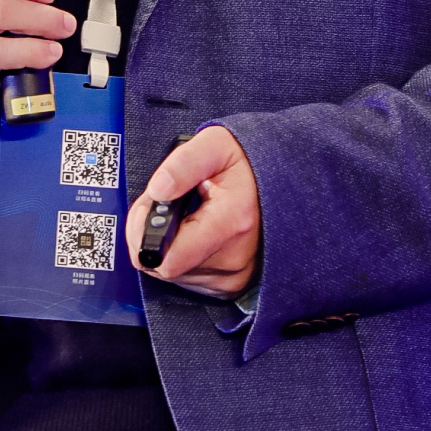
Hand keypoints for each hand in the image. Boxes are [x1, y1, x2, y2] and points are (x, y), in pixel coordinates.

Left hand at [125, 126, 260, 297]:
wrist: (287, 182)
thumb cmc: (249, 162)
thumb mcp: (215, 145)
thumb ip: (182, 164)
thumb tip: (157, 191)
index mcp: (230, 223)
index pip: (167, 260)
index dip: (143, 235)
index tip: (152, 206)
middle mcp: (234, 259)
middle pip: (164, 265)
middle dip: (153, 234)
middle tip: (171, 204)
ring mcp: (235, 276)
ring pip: (173, 273)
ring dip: (169, 246)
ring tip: (189, 215)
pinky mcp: (233, 286)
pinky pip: (189, 279)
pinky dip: (184, 257)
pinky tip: (198, 232)